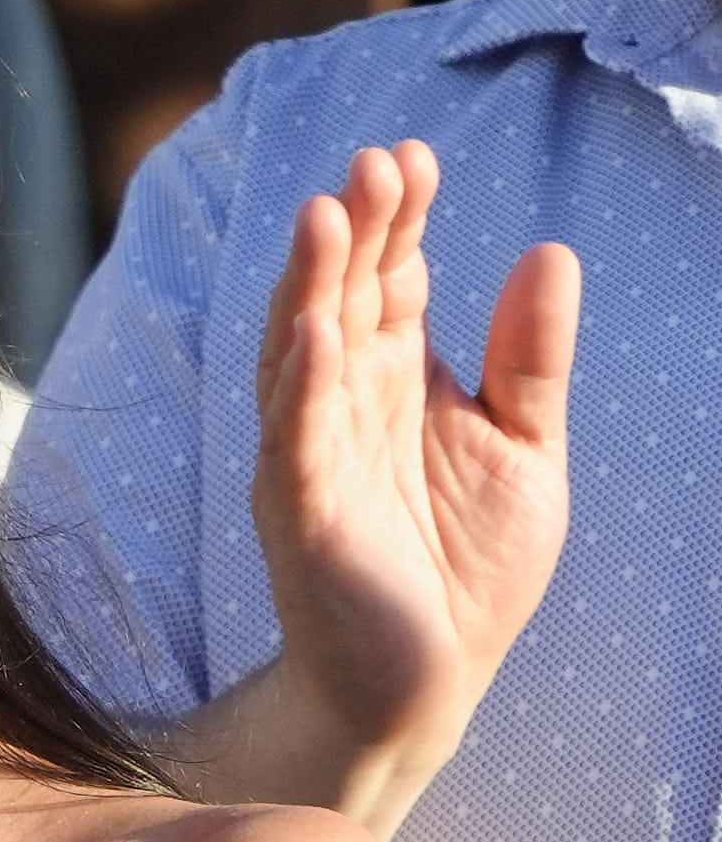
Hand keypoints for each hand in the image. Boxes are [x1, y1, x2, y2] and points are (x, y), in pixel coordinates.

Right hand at [250, 138, 577, 787]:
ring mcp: (311, 461)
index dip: (401, 221)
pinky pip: (294, 444)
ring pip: (299, 356)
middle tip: (371, 163)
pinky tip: (315, 336)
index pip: (390, 283)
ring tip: (326, 216)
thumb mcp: (524, 447)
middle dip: (355, 232)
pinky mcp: (300, 519)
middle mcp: (340, 410)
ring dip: (309, 287)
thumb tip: (547, 251)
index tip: (413, 157)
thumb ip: (530, 359)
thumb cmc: (463, 569)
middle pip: (340, 300)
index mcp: (394, 385)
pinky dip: (299, 390)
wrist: (425, 684)